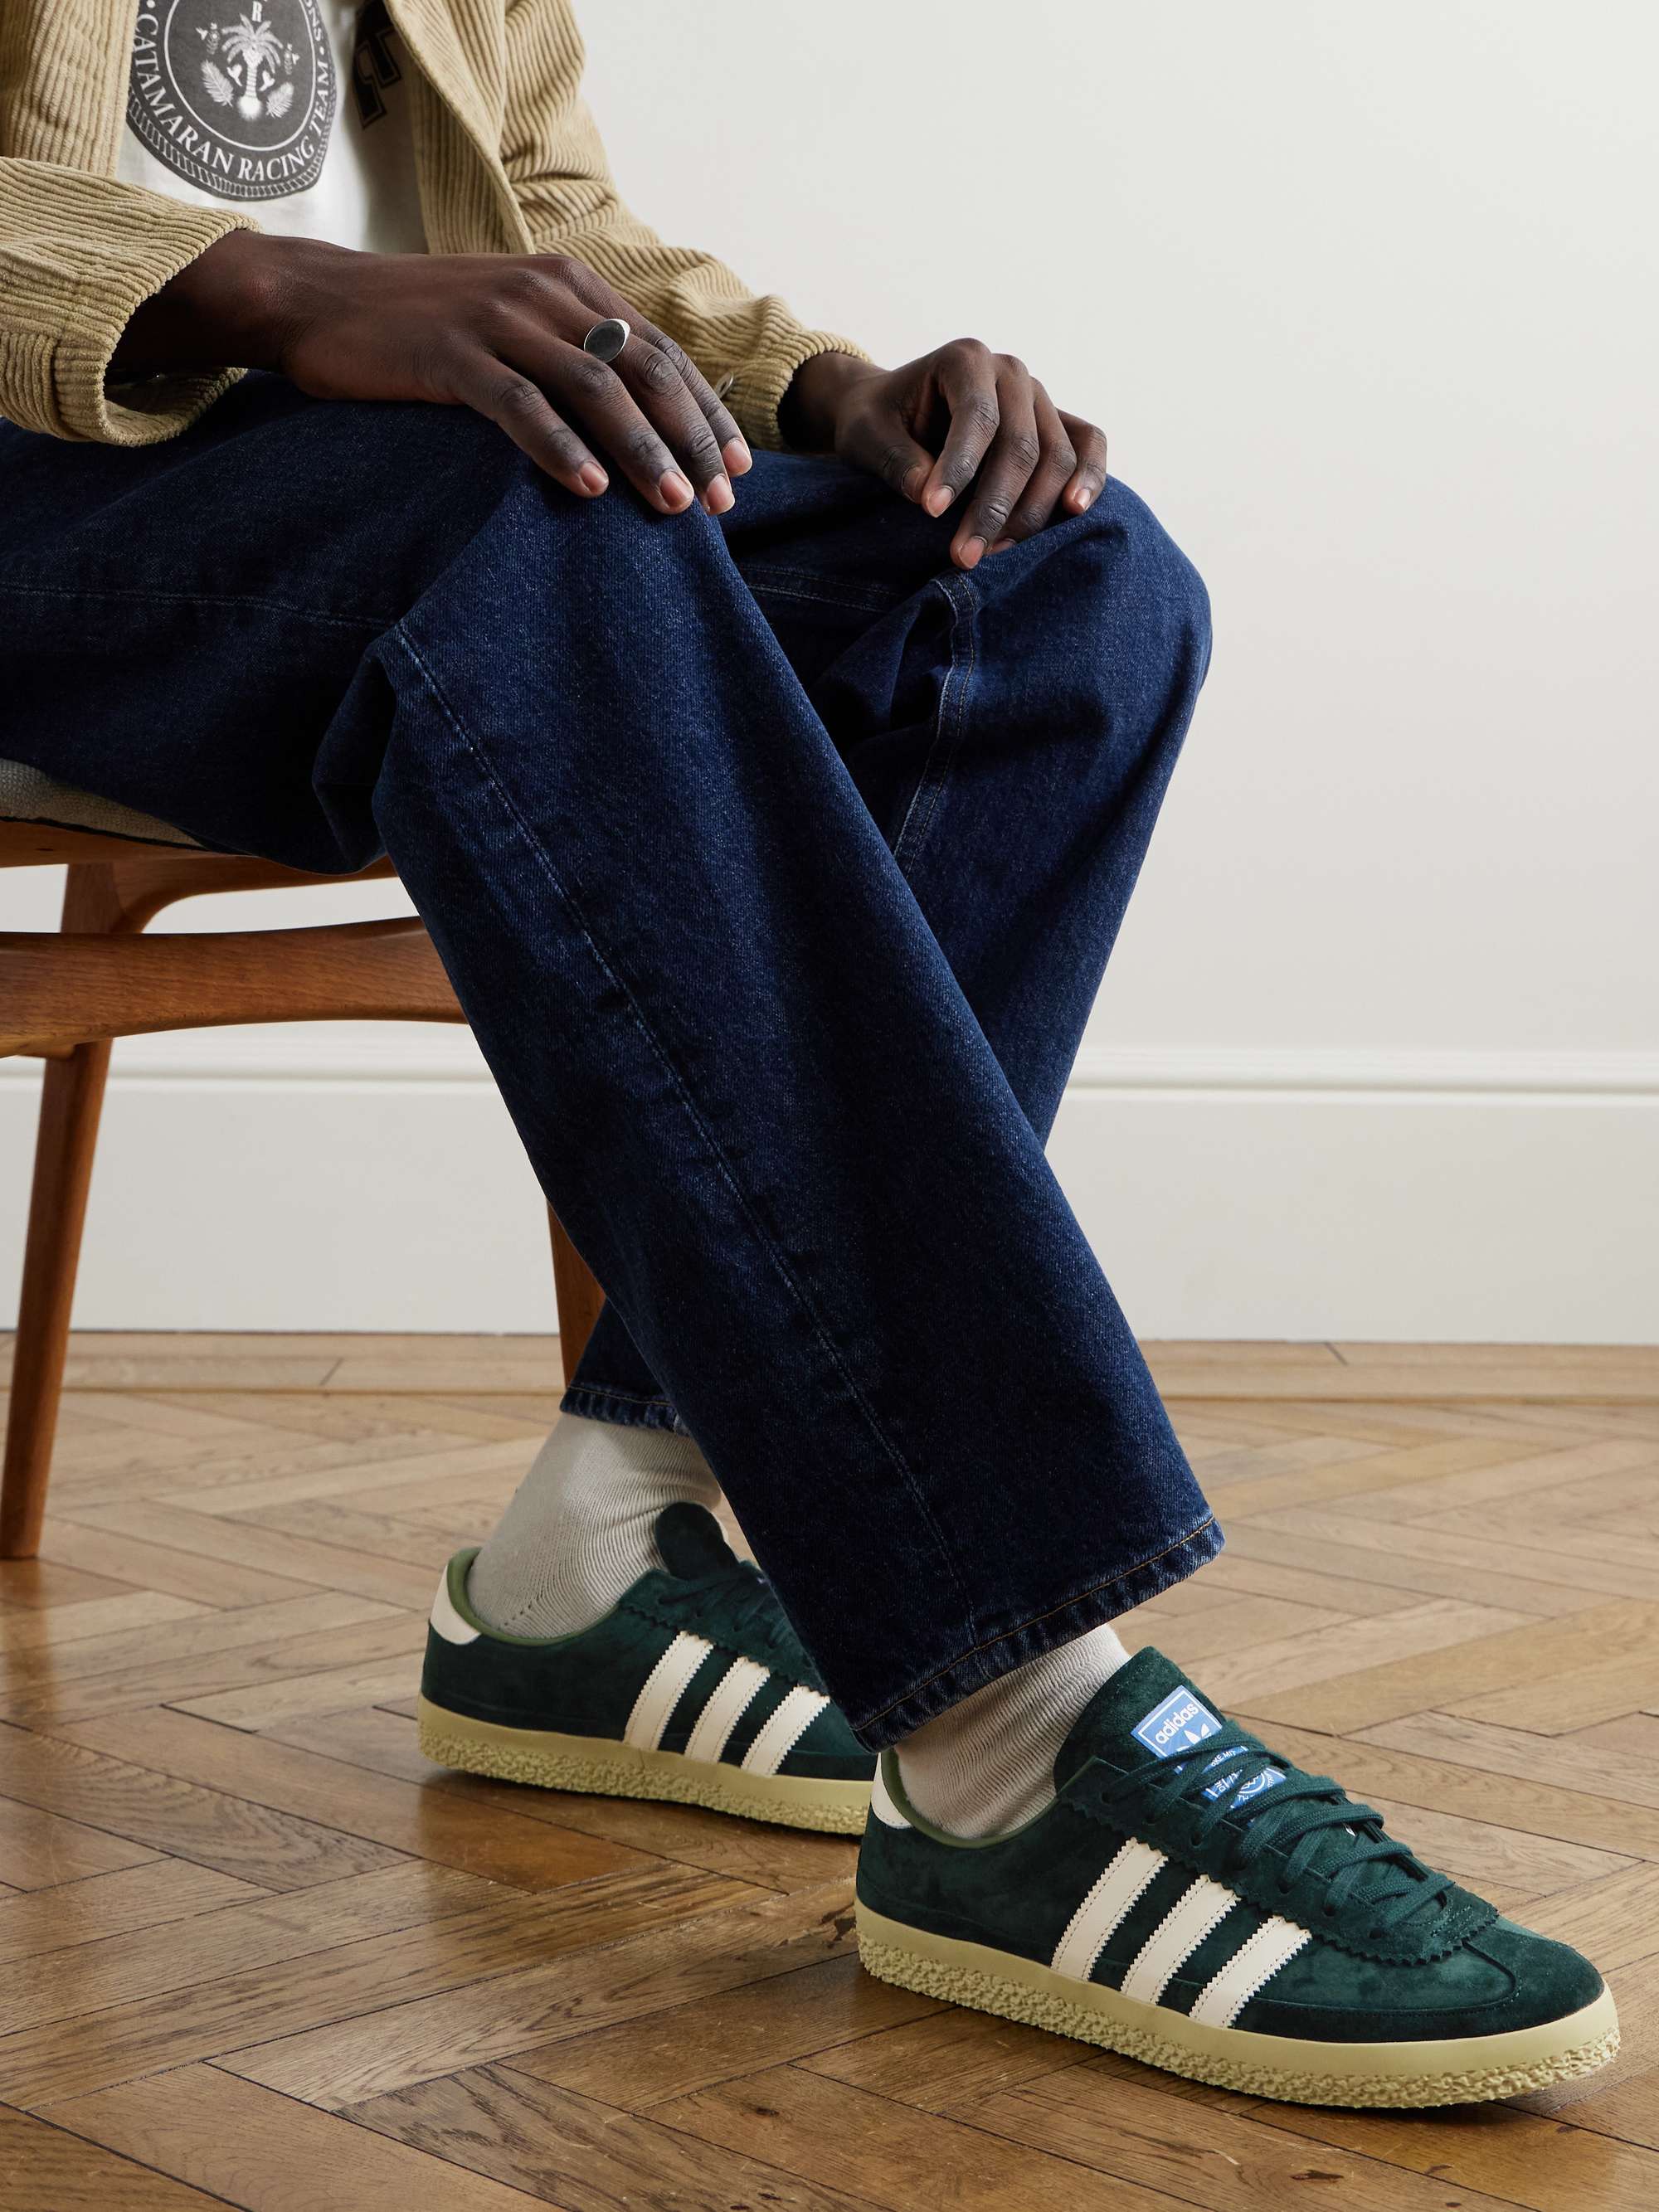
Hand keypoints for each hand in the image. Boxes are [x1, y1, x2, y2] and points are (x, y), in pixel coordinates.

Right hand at [113, 231, 749, 513]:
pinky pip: (519, 404)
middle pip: (641, 370)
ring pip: (593, 385)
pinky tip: (589, 490)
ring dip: (641, 450)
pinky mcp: (450, 352)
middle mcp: (543, 292)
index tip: (738, 472)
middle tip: (719, 505)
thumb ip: (570, 352)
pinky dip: (560, 447)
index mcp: (568, 284)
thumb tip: (637, 419)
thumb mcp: (510, 325)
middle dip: (689, 441)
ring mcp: (496, 318)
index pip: (660, 353)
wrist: (319, 300)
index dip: (706, 413)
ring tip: (671, 507)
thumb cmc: (421, 328)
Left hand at [782, 344, 1106, 568]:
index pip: (977, 416)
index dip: (959, 468)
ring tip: (991, 554)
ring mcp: (1039, 398)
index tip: (932, 512)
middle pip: (1021, 445)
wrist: (896, 414)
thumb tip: (928, 496)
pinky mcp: (1057, 424)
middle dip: (994, 507)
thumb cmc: (878, 422)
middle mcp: (1010, 372)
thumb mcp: (868, 436)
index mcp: (965, 359)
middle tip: (962, 557)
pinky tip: (1074, 512)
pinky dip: (1089, 478)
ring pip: (1056, 457)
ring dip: (1029, 513)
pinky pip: (1088, 444)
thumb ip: (896, 460)